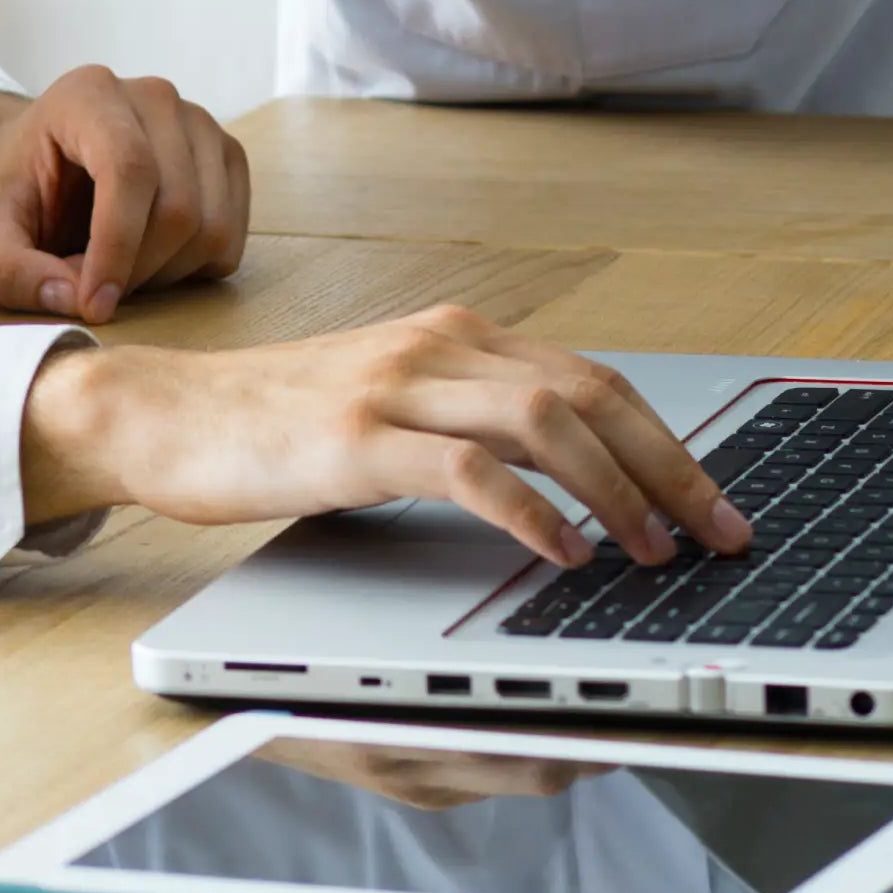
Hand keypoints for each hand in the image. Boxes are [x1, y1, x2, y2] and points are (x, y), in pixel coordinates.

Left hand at [0, 68, 251, 322]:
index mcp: (88, 94)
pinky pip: (232, 234)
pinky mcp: (223, 156)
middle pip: (177, 205)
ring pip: (210, 225)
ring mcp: (197, 122)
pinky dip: (193, 266)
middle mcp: (152, 96)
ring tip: (117, 267)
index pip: (129, 168)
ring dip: (164, 272)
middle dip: (135, 268)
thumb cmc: (11, 193)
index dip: (117, 246)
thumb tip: (73, 299)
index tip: (93, 304)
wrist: (39, 166)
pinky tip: (151, 257)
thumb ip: (13, 271)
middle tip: (91, 286)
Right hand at [18, 301, 753, 573]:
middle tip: (723, 533)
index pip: (592, 377)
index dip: (667, 440)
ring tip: (654, 551)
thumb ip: (468, 423)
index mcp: (455, 337)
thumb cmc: (278, 424)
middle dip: (671, 465)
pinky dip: (527, 512)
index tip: (718, 501)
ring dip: (615, 488)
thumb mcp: (392, 409)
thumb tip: (572, 482)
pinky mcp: (354, 439)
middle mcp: (437, 347)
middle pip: (589, 391)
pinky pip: (463, 468)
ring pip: (542, 418)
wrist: (170, 413)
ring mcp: (395, 387)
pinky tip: (560, 555)